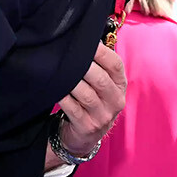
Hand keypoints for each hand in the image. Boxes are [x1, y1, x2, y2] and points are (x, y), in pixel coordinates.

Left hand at [55, 43, 126, 159]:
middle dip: (82, 65)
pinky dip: (63, 97)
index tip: (86, 41)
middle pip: (100, 79)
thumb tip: (87, 40)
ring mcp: (102, 116)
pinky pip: (72, 108)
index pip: (115, 65)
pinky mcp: (87, 126)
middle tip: (67, 54)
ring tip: (58, 69)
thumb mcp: (103, 86)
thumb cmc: (92, 103)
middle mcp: (115, 101)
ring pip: (86, 94)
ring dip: (70, 81)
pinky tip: (55, 88)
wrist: (85, 136)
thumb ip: (99, 66)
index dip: (101, 52)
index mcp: (120, 86)